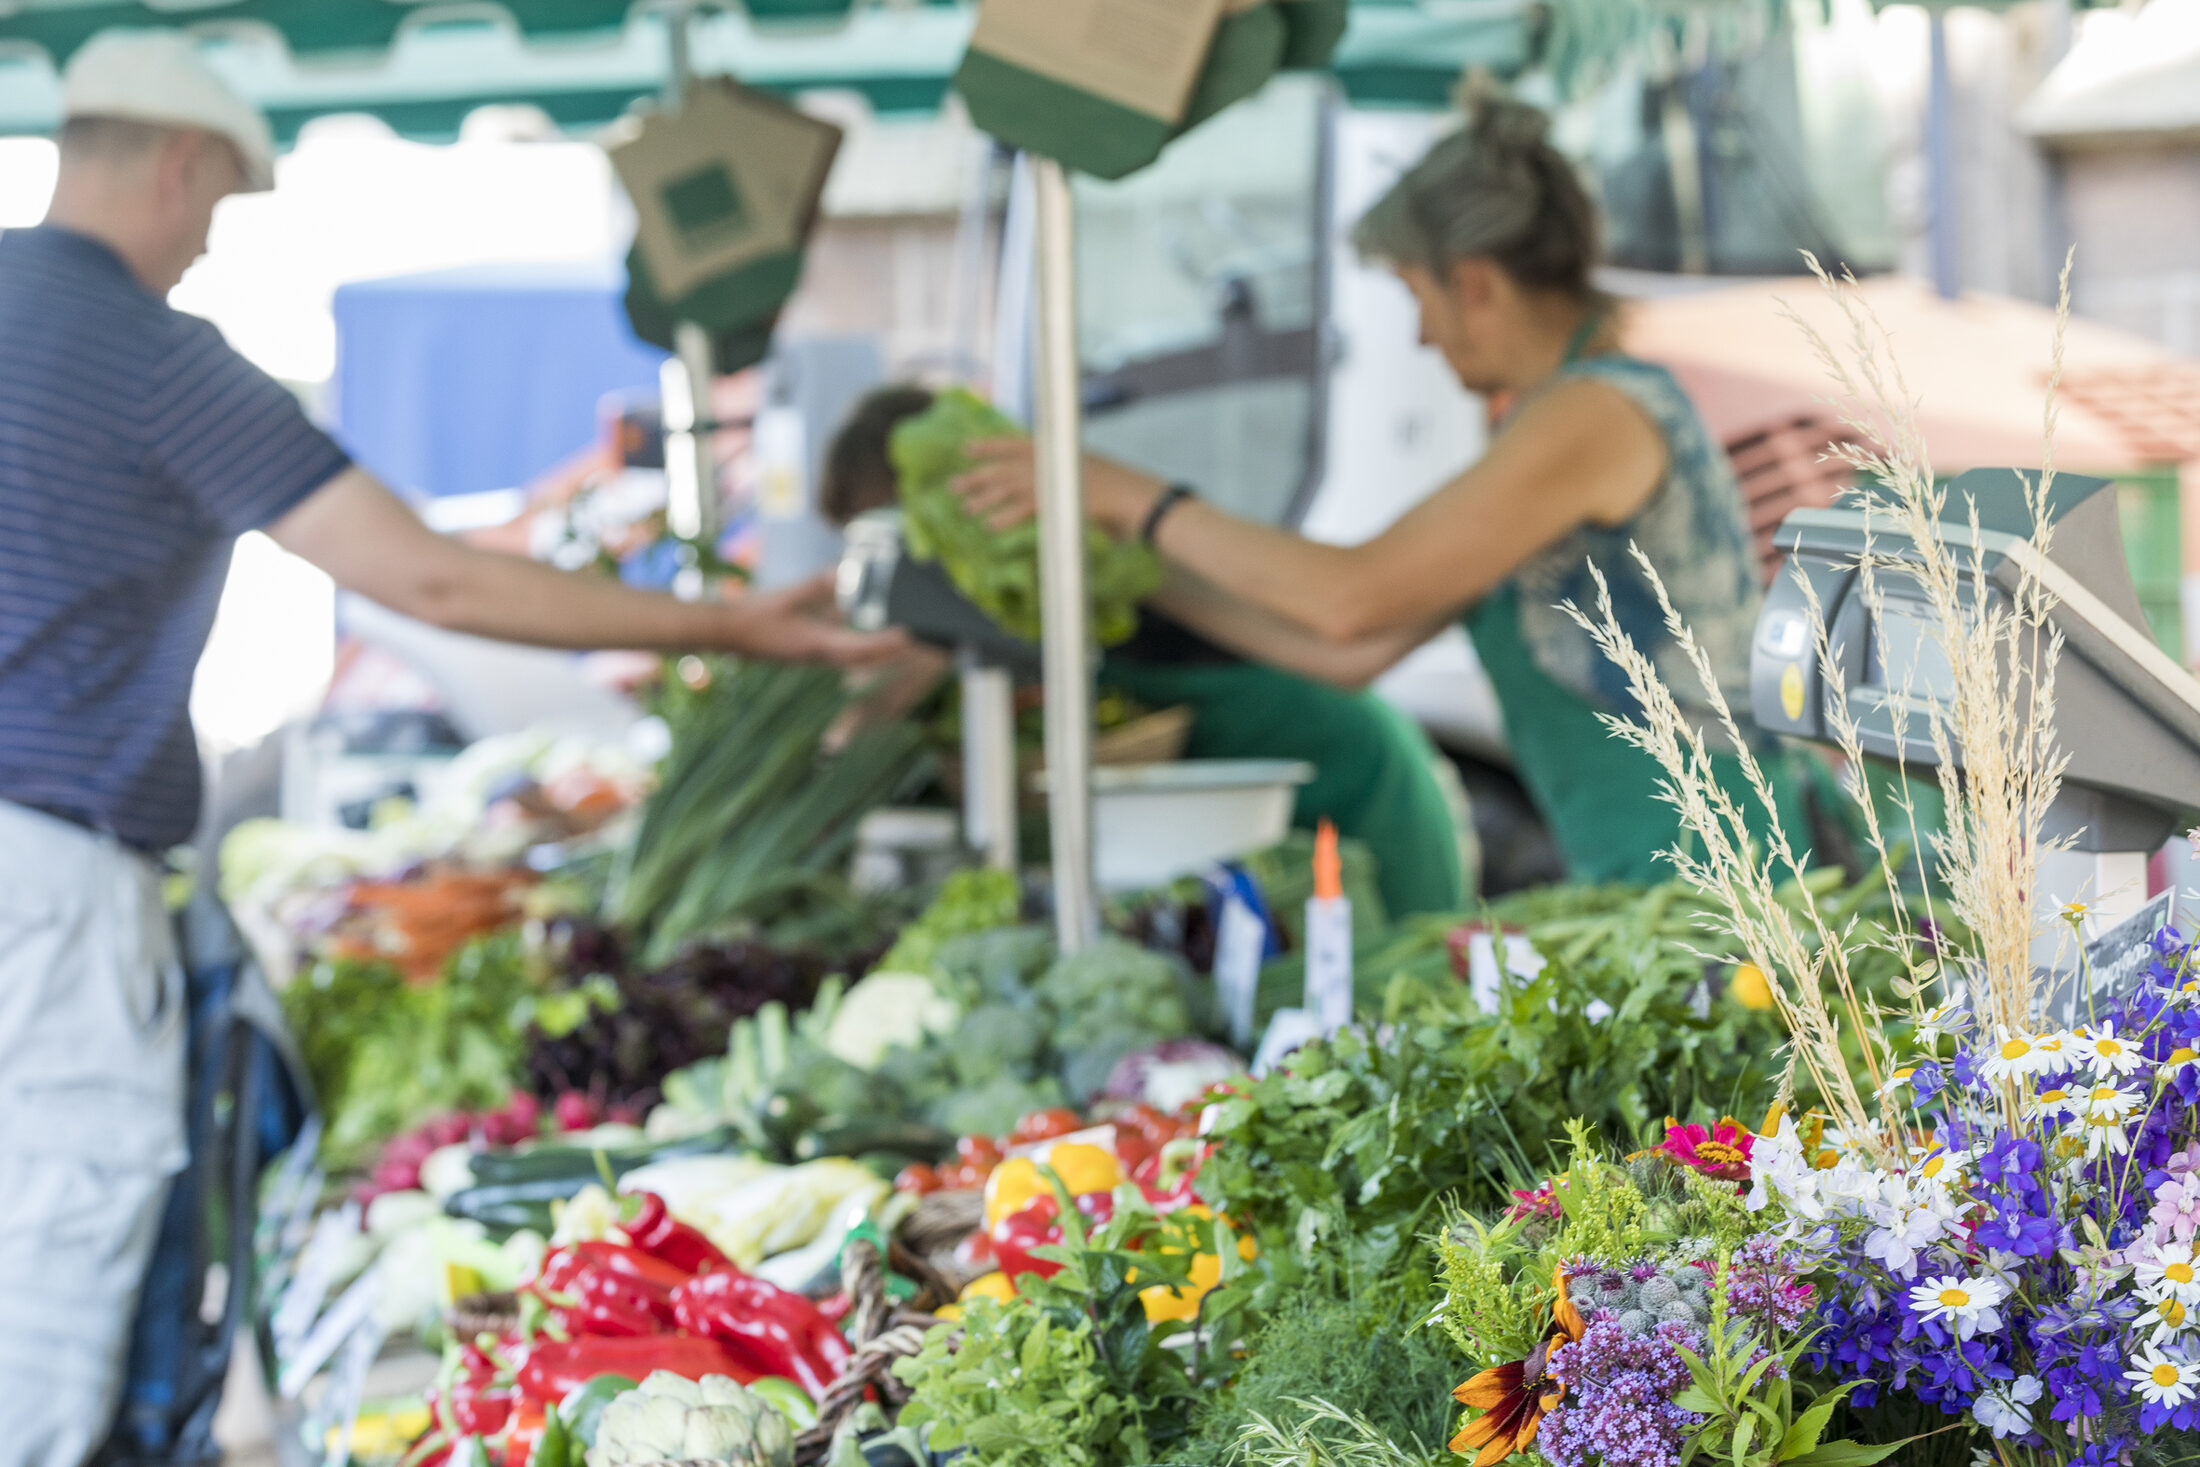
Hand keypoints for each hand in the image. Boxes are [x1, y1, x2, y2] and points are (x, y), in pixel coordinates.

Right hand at [721, 571, 910, 668]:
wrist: (723, 632)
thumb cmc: (751, 616)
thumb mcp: (785, 596)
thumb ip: (814, 586)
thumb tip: (840, 574)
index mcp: (814, 645)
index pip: (859, 648)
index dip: (884, 644)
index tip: (906, 637)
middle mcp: (814, 653)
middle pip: (858, 656)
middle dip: (883, 650)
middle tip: (906, 640)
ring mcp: (806, 652)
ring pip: (845, 652)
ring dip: (867, 645)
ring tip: (887, 634)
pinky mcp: (797, 647)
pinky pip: (829, 643)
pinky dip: (844, 634)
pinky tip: (844, 613)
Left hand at [955, 439, 1163, 540]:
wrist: (1142, 499)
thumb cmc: (1123, 490)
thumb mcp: (1089, 475)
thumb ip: (1064, 476)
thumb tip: (1048, 486)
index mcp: (1058, 450)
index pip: (1016, 444)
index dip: (991, 446)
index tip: (967, 448)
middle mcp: (1052, 461)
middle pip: (1005, 467)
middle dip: (978, 476)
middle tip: (954, 486)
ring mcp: (1055, 481)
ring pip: (1009, 487)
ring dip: (985, 499)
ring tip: (966, 509)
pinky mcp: (1059, 502)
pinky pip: (1024, 510)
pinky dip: (1006, 518)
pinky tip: (991, 527)